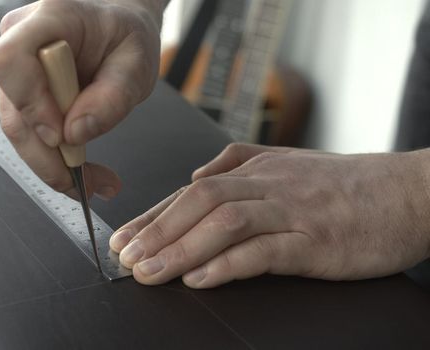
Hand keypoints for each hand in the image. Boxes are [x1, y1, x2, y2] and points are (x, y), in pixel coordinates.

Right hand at [0, 0, 164, 198]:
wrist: (119, 30)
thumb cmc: (126, 36)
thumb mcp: (138, 63)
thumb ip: (113, 96)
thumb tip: (76, 133)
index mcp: (49, 18)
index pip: (10, 59)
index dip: (29, 102)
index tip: (60, 134)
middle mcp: (20, 41)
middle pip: (13, 109)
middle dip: (46, 156)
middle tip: (84, 184)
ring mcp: (17, 69)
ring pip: (19, 129)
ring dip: (53, 165)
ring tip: (93, 183)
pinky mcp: (21, 94)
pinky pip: (30, 133)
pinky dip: (55, 159)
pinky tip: (82, 173)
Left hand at [109, 143, 429, 287]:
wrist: (408, 194)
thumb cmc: (347, 185)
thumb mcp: (288, 162)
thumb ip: (239, 162)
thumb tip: (195, 175)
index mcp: (257, 170)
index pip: (191, 192)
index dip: (152, 216)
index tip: (123, 239)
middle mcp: (268, 186)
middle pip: (199, 202)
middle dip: (156, 232)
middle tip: (126, 258)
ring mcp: (291, 212)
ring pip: (224, 223)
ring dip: (181, 249)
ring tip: (150, 273)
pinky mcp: (315, 241)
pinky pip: (263, 251)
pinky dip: (227, 263)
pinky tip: (200, 278)